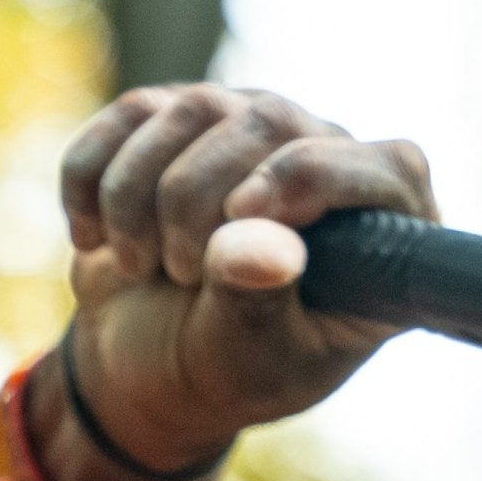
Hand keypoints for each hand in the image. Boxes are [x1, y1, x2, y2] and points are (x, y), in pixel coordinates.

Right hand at [56, 84, 439, 471]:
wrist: (148, 363)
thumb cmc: (227, 369)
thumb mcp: (252, 359)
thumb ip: (257, 301)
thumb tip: (253, 241)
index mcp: (380, 233)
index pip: (389, 167)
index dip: (315, 177)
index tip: (244, 217)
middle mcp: (327, 159)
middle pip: (270, 122)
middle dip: (198, 201)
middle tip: (177, 274)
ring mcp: (252, 127)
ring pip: (191, 111)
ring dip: (137, 199)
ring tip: (140, 266)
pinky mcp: (178, 117)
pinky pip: (125, 118)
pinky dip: (91, 182)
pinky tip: (94, 238)